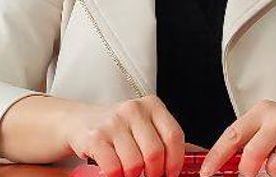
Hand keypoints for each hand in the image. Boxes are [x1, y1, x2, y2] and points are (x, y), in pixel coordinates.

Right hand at [64, 95, 185, 176]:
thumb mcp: (143, 126)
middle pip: (155, 152)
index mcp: (152, 105)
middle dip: (155, 174)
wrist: (78, 121)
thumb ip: (165, 139)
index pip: (174, 136)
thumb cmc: (117, 128)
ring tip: (131, 174)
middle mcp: (133, 109)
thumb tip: (197, 155)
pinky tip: (116, 173)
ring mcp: (113, 122)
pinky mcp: (95, 137)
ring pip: (135, 163)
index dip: (176, 162)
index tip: (171, 174)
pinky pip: (114, 168)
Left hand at [199, 96, 275, 176]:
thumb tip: (224, 164)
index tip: (207, 172)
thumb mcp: (268, 122)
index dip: (217, 156)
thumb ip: (249, 139)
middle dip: (249, 170)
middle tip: (254, 170)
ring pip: (274, 168)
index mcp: (262, 111)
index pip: (233, 135)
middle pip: (252, 155)